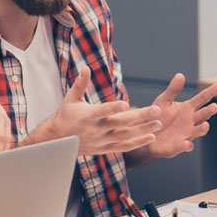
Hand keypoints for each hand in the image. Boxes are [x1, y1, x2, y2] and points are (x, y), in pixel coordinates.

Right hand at [32, 67, 161, 155]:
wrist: (58, 141)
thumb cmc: (66, 116)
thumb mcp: (71, 99)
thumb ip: (80, 84)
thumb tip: (86, 67)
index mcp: (88, 116)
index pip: (103, 111)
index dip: (114, 108)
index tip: (127, 104)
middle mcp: (97, 129)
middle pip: (121, 123)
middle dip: (140, 117)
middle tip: (157, 110)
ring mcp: (102, 141)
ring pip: (126, 136)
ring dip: (143, 130)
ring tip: (158, 124)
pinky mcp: (105, 149)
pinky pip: (124, 147)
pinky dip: (138, 143)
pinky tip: (151, 137)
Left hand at [143, 74, 216, 157]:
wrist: (148, 135)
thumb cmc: (158, 117)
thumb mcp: (163, 101)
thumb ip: (173, 90)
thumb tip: (180, 75)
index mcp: (188, 108)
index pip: (202, 98)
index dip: (211, 92)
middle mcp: (190, 120)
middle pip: (203, 114)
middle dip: (209, 111)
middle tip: (214, 107)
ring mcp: (186, 133)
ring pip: (198, 131)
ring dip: (202, 129)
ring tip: (205, 125)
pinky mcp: (179, 145)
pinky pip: (184, 146)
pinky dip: (186, 145)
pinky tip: (187, 144)